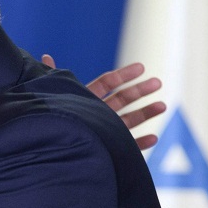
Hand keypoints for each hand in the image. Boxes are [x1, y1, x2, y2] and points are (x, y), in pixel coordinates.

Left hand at [42, 55, 165, 149]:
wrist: (46, 151)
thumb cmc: (46, 119)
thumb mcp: (51, 96)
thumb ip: (52, 78)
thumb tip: (45, 56)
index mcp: (86, 97)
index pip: (108, 83)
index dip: (124, 75)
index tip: (141, 67)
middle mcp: (98, 112)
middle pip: (122, 99)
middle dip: (140, 91)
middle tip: (157, 82)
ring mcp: (104, 130)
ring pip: (129, 121)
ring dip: (146, 113)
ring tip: (162, 106)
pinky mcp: (108, 149)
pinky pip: (127, 147)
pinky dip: (140, 143)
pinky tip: (154, 137)